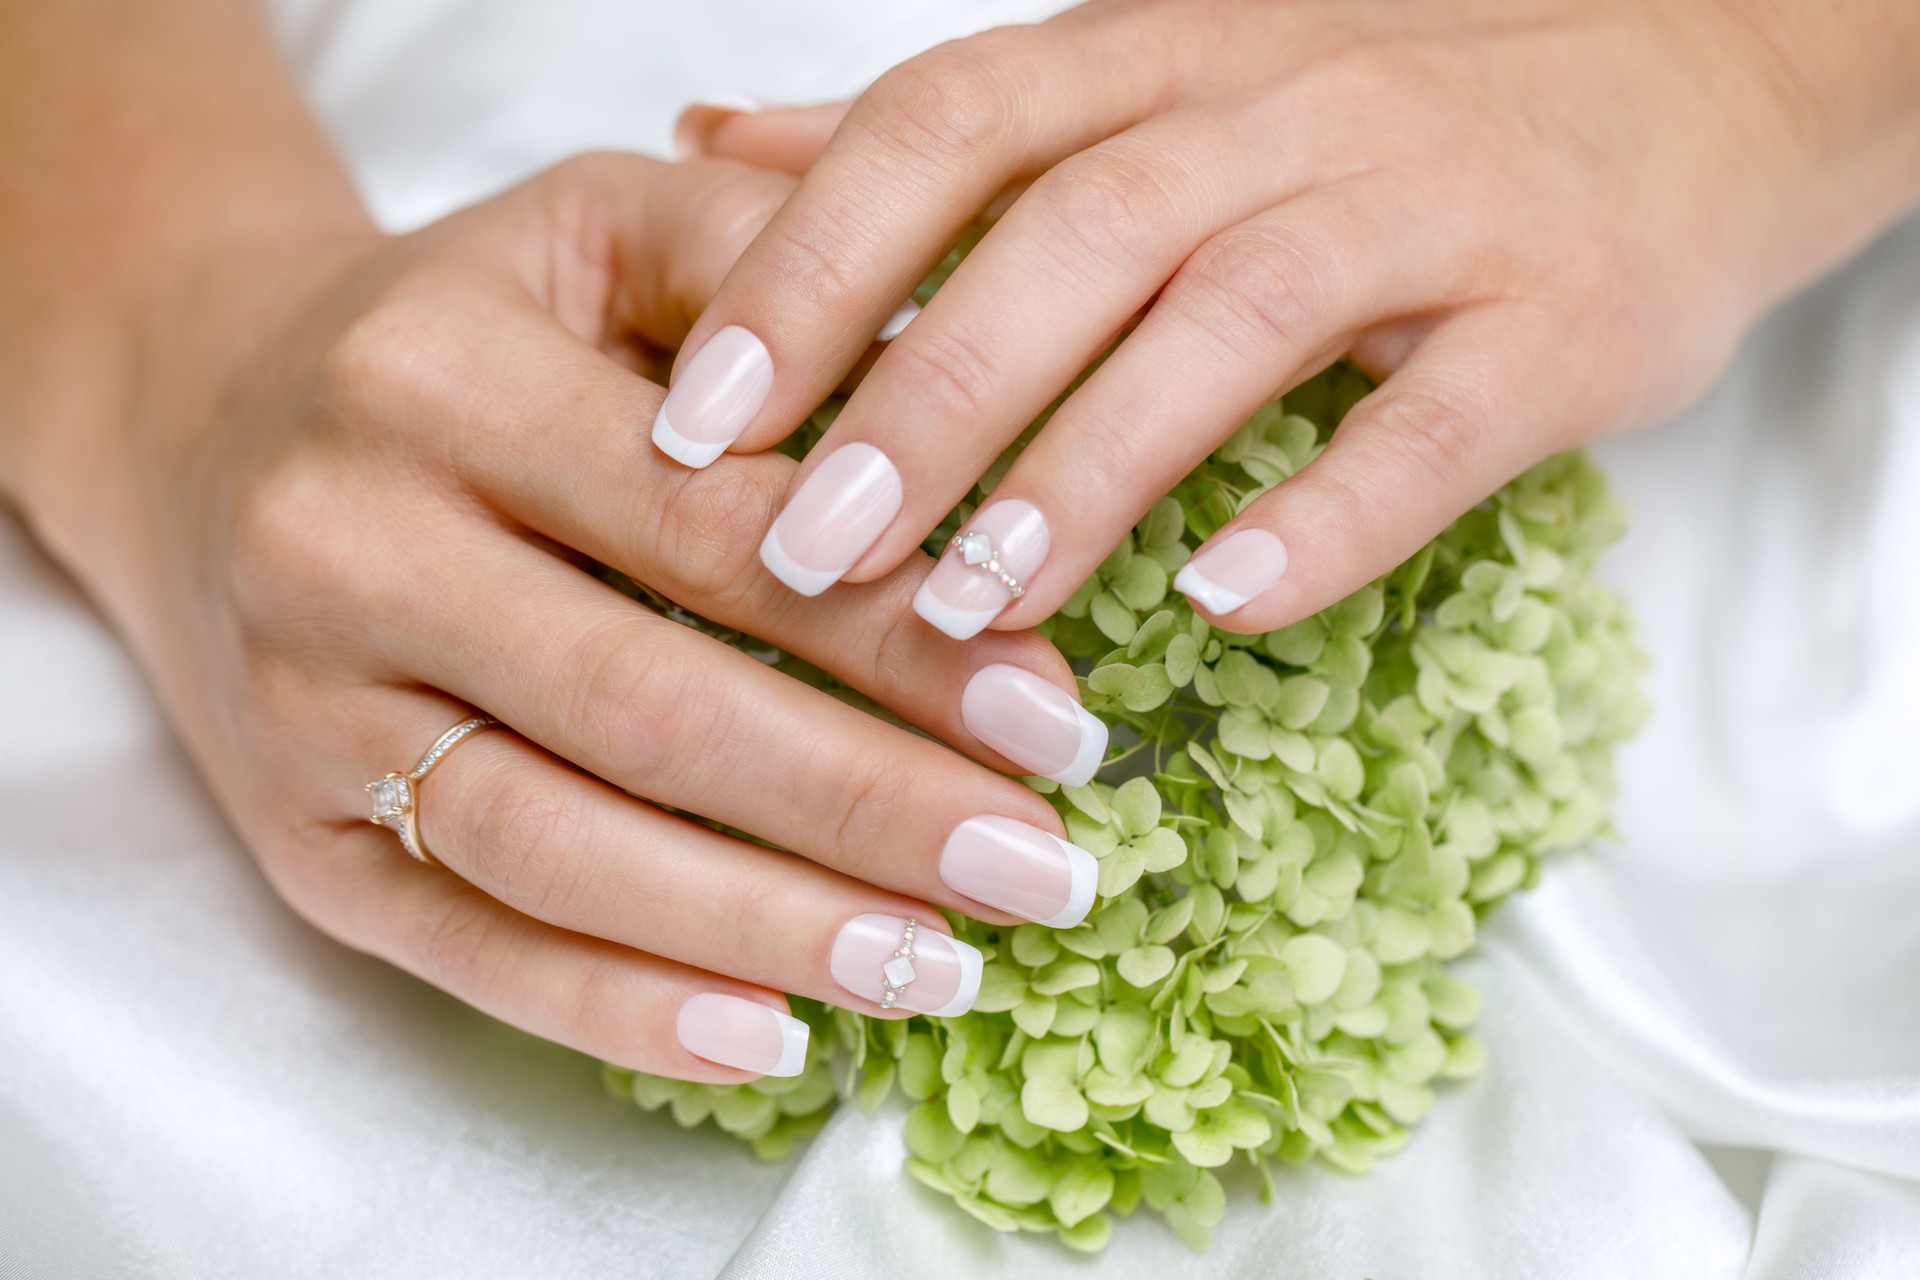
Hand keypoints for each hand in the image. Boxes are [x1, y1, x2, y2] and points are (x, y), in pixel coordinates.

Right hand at [13, 154, 1111, 1082]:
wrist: (210, 418)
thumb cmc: (460, 326)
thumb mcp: (598, 230)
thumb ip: (766, 263)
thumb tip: (973, 376)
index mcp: (440, 379)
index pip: (707, 528)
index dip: (889, 635)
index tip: (1052, 720)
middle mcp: (345, 545)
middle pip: (646, 708)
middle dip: (864, 808)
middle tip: (1039, 873)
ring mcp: (305, 710)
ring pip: (557, 848)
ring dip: (766, 928)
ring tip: (939, 967)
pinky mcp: (292, 838)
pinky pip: (461, 944)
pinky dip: (617, 1006)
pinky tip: (766, 1036)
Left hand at [668, 0, 1919, 633]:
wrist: (1690, 84)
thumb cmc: (1373, 123)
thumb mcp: (1152, 94)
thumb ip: (938, 141)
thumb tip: (712, 151)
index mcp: (1162, 61)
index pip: (951, 128)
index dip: (813, 269)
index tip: (702, 424)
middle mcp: (1286, 109)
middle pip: (1075, 236)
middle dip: (923, 399)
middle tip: (803, 555)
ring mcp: (1434, 207)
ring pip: (1235, 320)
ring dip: (1088, 469)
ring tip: (968, 610)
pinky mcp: (1563, 318)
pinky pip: (1441, 422)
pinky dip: (1329, 515)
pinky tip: (1225, 607)